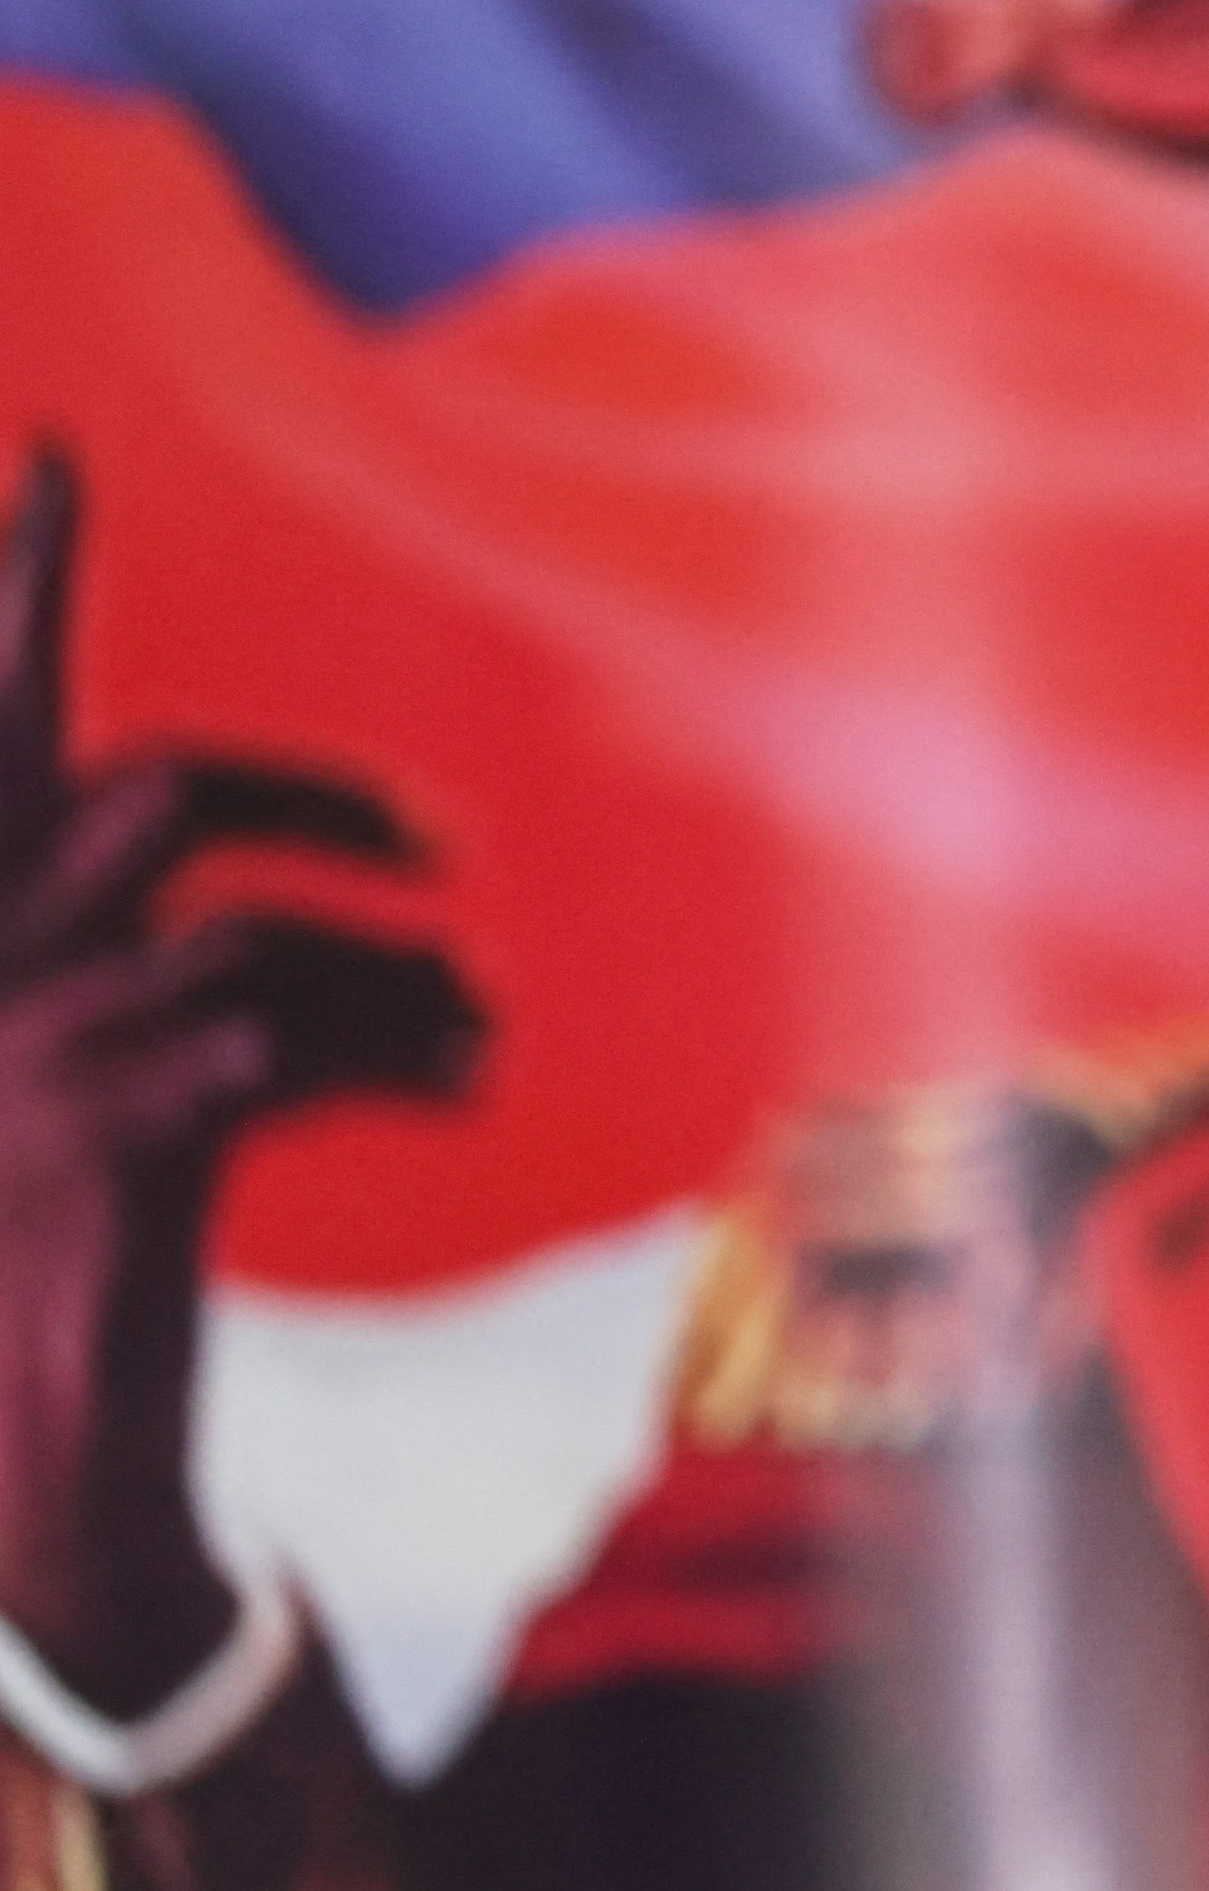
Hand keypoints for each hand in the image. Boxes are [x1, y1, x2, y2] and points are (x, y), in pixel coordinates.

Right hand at [0, 446, 478, 1716]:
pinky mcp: (106, 1145)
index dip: (18, 578)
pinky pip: (290, 1041)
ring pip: (263, 931)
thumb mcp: (143, 1084)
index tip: (52, 448)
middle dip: (323, 795)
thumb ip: (196, 974)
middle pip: (164, 787)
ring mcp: (23, 1055)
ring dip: (404, 973)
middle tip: (442, 847)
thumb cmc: (97, 1246)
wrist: (41, 1442)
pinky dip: (408, 1049)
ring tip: (480, 1028)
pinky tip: (467, 1083)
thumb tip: (332, 951)